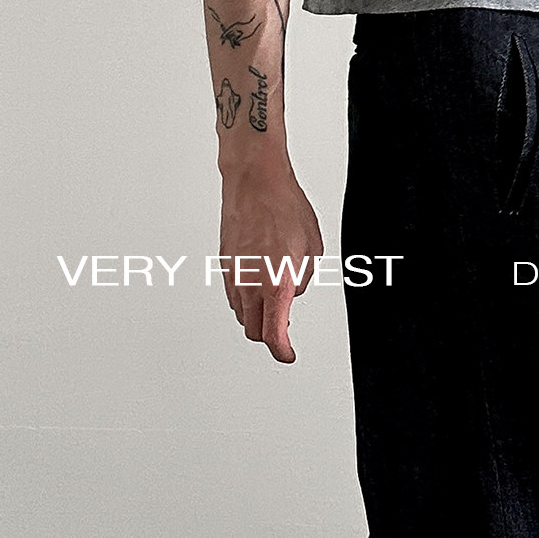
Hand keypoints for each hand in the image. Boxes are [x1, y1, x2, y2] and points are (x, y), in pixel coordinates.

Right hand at [218, 158, 322, 362]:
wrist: (255, 182)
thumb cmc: (284, 208)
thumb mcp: (313, 248)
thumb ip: (303, 280)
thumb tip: (294, 291)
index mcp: (275, 286)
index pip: (274, 336)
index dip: (282, 352)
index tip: (288, 355)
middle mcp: (249, 285)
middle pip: (255, 331)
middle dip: (270, 337)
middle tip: (285, 333)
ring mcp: (233, 276)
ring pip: (241, 315)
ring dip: (257, 319)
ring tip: (273, 309)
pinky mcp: (225, 264)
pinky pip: (233, 295)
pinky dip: (246, 301)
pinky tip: (258, 290)